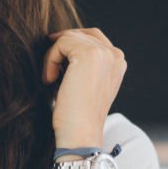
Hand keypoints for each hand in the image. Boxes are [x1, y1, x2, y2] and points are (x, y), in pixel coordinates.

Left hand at [42, 28, 126, 146]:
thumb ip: (84, 65)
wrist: (80, 134)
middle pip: (80, 34)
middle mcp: (115, 54)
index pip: (93, 38)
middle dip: (61, 48)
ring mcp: (104, 52)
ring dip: (53, 57)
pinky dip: (50, 60)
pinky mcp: (89, 53)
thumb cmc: (76, 115)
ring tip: (50, 79)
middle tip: (50, 71)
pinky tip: (49, 80)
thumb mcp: (85, 85)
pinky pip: (60, 43)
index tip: (55, 65)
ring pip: (68, 38)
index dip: (70, 46)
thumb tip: (60, 43)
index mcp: (117, 62)